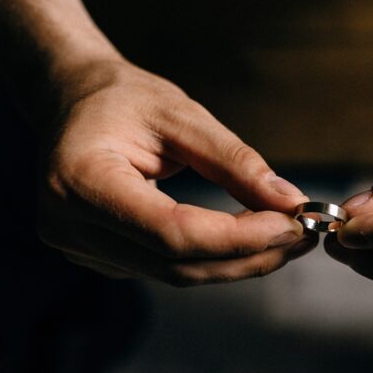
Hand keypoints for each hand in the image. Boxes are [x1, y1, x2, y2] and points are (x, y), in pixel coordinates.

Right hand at [38, 59, 314, 284]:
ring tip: (287, 238)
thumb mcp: (180, 114)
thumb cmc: (123, 99)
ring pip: (175, 273)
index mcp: (80, 180)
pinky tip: (249, 242)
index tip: (292, 224)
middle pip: (175, 262)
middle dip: (247, 256)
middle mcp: (70, 225)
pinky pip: (165, 268)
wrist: (71, 103)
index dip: (237, 238)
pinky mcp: (98, 258)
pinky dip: (213, 259)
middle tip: (302, 235)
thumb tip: (290, 202)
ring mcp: (79, 249)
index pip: (170, 231)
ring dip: (237, 263)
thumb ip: (234, 161)